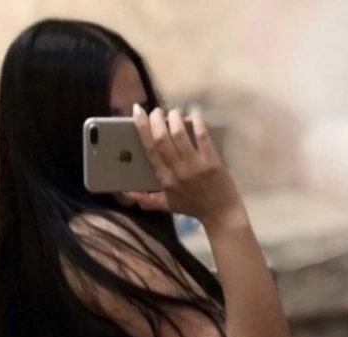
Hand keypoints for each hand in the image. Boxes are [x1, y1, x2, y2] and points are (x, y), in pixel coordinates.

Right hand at [126, 105, 239, 224]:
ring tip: (174, 112)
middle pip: (162, 138)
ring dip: (175, 117)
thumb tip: (127, 193)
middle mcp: (177, 171)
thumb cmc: (192, 207)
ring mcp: (195, 165)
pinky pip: (202, 136)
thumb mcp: (166, 205)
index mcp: (165, 179)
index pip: (150, 149)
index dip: (142, 128)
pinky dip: (197, 121)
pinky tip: (194, 113)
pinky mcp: (212, 161)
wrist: (220, 213)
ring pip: (180, 134)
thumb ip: (146, 200)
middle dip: (157, 119)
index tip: (138, 111)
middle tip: (157, 111)